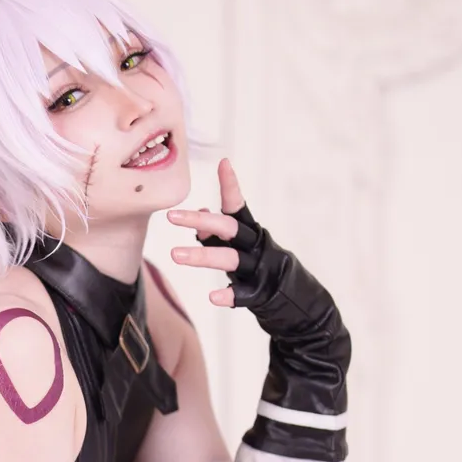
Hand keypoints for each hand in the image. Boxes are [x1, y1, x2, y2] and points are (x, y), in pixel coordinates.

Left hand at [165, 157, 245, 307]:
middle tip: (171, 216)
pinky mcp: (258, 291)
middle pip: (228, 227)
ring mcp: (256, 267)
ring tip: (174, 254)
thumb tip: (200, 215)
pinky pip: (243, 293)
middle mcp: (253, 244)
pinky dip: (229, 295)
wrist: (290, 294)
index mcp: (248, 229)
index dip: (230, 185)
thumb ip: (217, 231)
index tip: (223, 163)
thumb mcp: (236, 243)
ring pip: (229, 258)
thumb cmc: (254, 262)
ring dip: (202, 256)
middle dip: (199, 221)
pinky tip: (213, 298)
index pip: (237, 204)